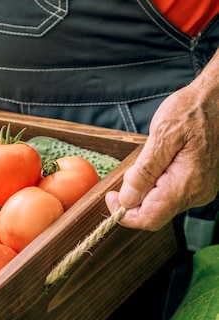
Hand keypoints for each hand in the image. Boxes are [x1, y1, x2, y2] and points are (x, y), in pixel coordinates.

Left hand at [106, 81, 218, 230]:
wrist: (216, 100)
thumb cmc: (192, 110)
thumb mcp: (162, 134)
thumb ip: (144, 170)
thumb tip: (128, 199)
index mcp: (186, 184)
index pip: (149, 218)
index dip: (124, 213)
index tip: (111, 196)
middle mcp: (195, 194)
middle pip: (153, 213)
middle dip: (134, 198)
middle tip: (131, 170)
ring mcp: (198, 190)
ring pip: (159, 204)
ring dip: (144, 189)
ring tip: (149, 160)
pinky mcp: (196, 184)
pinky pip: (168, 194)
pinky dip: (154, 184)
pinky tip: (158, 162)